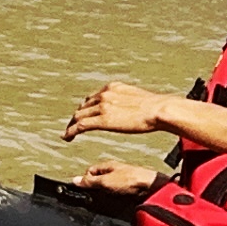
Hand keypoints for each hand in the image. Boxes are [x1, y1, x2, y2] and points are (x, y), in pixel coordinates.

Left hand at [63, 82, 178, 140]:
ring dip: (71, 125)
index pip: (92, 97)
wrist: (159, 109)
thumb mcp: (138, 99)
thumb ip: (129, 101)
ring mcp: (102, 106)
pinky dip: (71, 132)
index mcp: (113, 87)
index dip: (85, 108)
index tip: (84, 115)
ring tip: (68, 134)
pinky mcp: (102, 120)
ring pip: (79, 116)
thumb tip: (132, 108)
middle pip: (83, 106)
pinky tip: (67, 138)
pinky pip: (80, 126)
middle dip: (77, 117)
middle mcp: (104, 94)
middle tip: (73, 126)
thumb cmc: (156, 108)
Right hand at [73, 160, 163, 198]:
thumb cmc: (131, 180)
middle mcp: (114, 171)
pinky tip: (118, 199)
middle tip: (98, 194)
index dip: (86, 181)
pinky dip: (115, 196)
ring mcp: (122, 179)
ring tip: (110, 197)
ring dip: (106, 193)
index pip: (89, 172)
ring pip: (107, 187)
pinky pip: (116, 192)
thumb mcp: (105, 182)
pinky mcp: (129, 187)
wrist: (151, 187)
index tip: (87, 189)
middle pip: (98, 180)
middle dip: (96, 188)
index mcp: (107, 166)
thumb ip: (90, 182)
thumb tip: (74, 180)